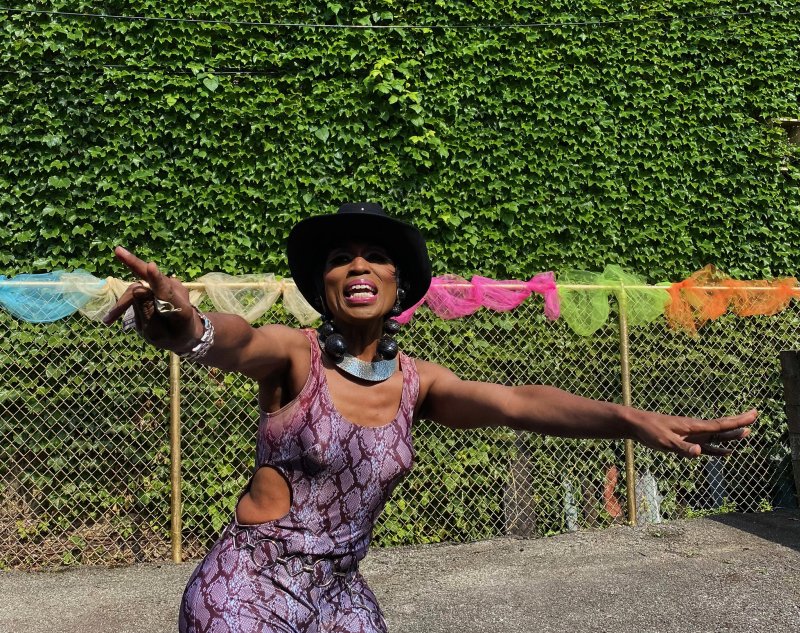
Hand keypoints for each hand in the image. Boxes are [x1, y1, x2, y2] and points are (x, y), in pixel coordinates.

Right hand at [102, 246, 201, 350]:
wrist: (188, 332)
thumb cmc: (174, 337)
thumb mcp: (158, 334)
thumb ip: (147, 314)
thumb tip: (137, 289)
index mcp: (179, 309)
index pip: (166, 292)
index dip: (157, 279)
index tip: (151, 266)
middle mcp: (177, 291)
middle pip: (152, 278)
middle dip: (133, 265)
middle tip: (118, 251)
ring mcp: (172, 284)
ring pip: (141, 286)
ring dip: (125, 301)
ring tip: (109, 319)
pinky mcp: (165, 282)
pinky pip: (143, 288)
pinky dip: (132, 300)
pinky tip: (119, 315)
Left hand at [631, 408, 756, 457]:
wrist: (636, 424)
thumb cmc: (649, 431)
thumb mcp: (665, 441)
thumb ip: (683, 447)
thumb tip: (700, 452)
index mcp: (693, 426)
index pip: (720, 424)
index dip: (738, 421)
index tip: (753, 414)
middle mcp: (695, 429)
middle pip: (722, 428)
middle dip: (739, 423)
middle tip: (755, 417)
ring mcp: (691, 434)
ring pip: (716, 436)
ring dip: (731, 436)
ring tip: (746, 433)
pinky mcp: (684, 441)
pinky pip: (706, 446)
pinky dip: (717, 449)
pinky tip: (725, 453)